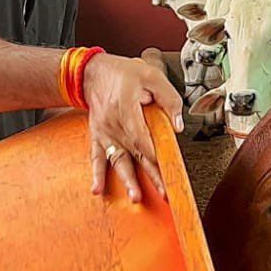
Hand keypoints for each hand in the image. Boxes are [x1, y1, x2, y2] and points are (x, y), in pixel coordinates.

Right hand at [84, 53, 183, 202]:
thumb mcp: (151, 75)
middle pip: (136, 154)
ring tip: (135, 197)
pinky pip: (96, 158)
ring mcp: (105, 133)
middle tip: (163, 192)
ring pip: (118, 160)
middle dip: (151, 175)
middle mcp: (114, 125)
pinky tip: (97, 189)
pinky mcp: (99, 137)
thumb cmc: (122, 73)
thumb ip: (169, 98)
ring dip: (127, 180)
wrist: (92, 73)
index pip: (143, 138)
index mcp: (126, 109)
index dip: (155, 154)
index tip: (167, 168)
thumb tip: (178, 123)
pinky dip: (97, 174)